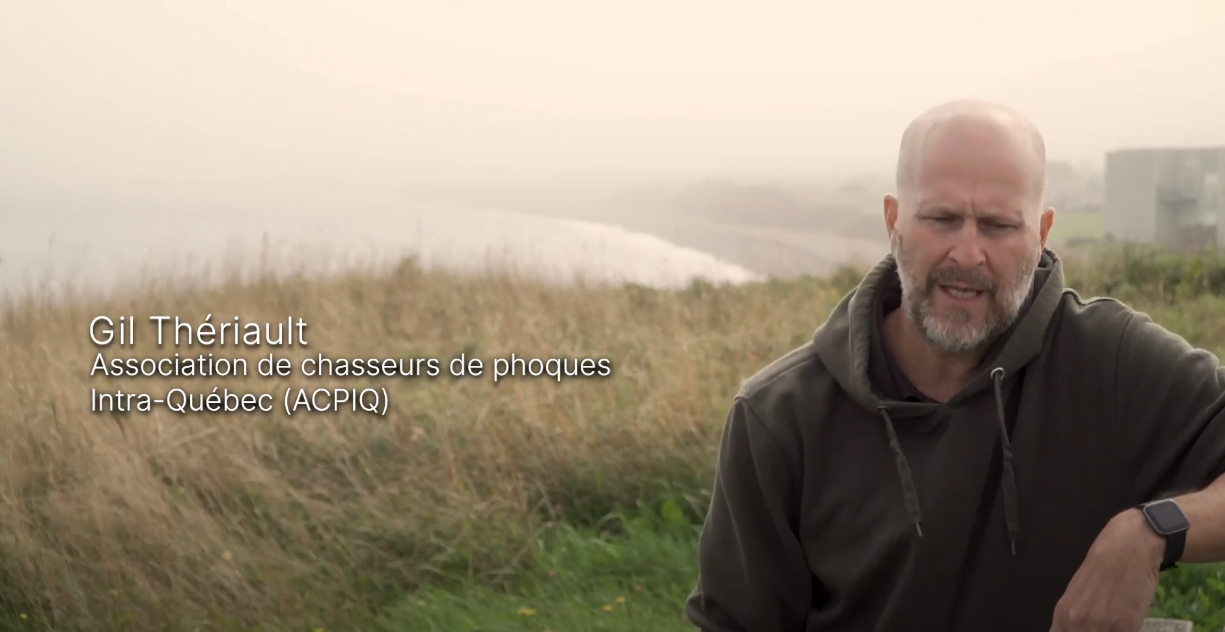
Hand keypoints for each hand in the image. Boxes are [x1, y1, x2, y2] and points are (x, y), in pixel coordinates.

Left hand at [1049, 509, 1164, 631]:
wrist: (1127, 548)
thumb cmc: (1101, 567)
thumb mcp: (1078, 594)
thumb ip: (1074, 618)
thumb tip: (1075, 629)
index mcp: (1062, 615)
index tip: (1082, 630)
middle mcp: (1077, 623)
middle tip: (1103, 626)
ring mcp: (1101, 626)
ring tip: (1114, 624)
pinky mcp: (1125, 627)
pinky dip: (1126, 631)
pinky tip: (1128, 622)